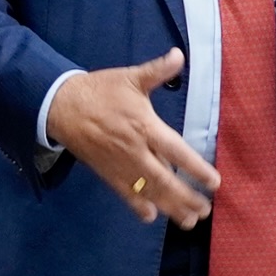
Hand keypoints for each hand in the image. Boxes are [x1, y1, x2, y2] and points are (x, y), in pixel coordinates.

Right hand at [47, 49, 219, 227]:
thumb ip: (158, 70)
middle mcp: (135, 150)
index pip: (176, 152)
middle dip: (187, 197)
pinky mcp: (106, 173)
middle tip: (205, 210)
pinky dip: (137, 206)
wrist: (62, 105)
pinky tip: (150, 217)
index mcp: (145, 127)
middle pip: (166, 180)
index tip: (214, 182)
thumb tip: (179, 55)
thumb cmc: (100, 90)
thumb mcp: (130, 77)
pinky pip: (124, 193)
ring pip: (148, 191)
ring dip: (169, 207)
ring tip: (189, 220)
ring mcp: (120, 165)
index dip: (196, 168)